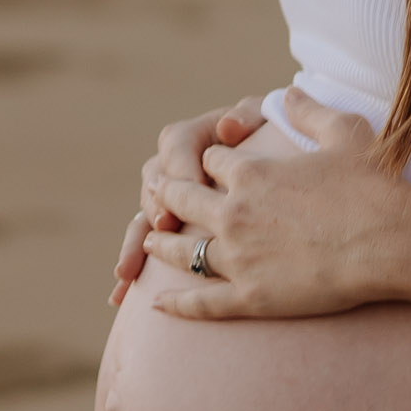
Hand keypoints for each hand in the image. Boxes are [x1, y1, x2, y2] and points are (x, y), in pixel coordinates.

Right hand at [108, 98, 267, 305]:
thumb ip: (250, 117)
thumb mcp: (271, 121)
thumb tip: (227, 127)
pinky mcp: (174, 228)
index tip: (197, 184)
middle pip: (156, 180)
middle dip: (157, 203)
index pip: (178, 142)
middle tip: (167, 223)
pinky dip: (133, 266)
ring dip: (135, 242)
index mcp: (200, 134)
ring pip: (145, 216)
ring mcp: (173, 199)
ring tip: (129, 269)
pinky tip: (120, 294)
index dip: (182, 163)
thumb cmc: (282, 140)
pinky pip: (149, 246)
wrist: (290, 170)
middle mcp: (178, 165)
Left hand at [146, 89, 407, 319]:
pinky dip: (177, 305)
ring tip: (150, 241)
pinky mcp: (252, 297)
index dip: (209, 160)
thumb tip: (288, 92)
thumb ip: (308, 110)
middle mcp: (234, 213)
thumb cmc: (373, 184)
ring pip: (183, 250)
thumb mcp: (344, 131)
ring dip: (161, 243)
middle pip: (183, 199)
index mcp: (251, 173)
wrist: (390, 242)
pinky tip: (158, 304)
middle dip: (169, 193)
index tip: (209, 164)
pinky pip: (203, 302)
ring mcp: (239, 258)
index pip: (210, 160)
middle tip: (158, 194)